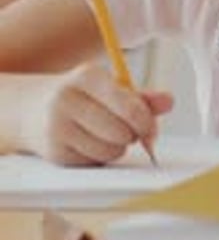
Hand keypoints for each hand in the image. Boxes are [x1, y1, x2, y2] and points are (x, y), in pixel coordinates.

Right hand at [21, 63, 172, 165]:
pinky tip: (88, 142)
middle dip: (132, 135)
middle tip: (127, 129)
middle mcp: (68, 100)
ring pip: (111, 151)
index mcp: (87, 76)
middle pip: (122, 132)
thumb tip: (170, 101)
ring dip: (117, 147)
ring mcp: (58, 127)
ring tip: (105, 134)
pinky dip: (100, 156)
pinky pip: (96, 162)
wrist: (28, 108)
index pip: (130, 107)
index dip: (147, 122)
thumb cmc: (80, 96)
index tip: (150, 127)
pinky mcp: (55, 153)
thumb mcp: (108, 87)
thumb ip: (141, 96)